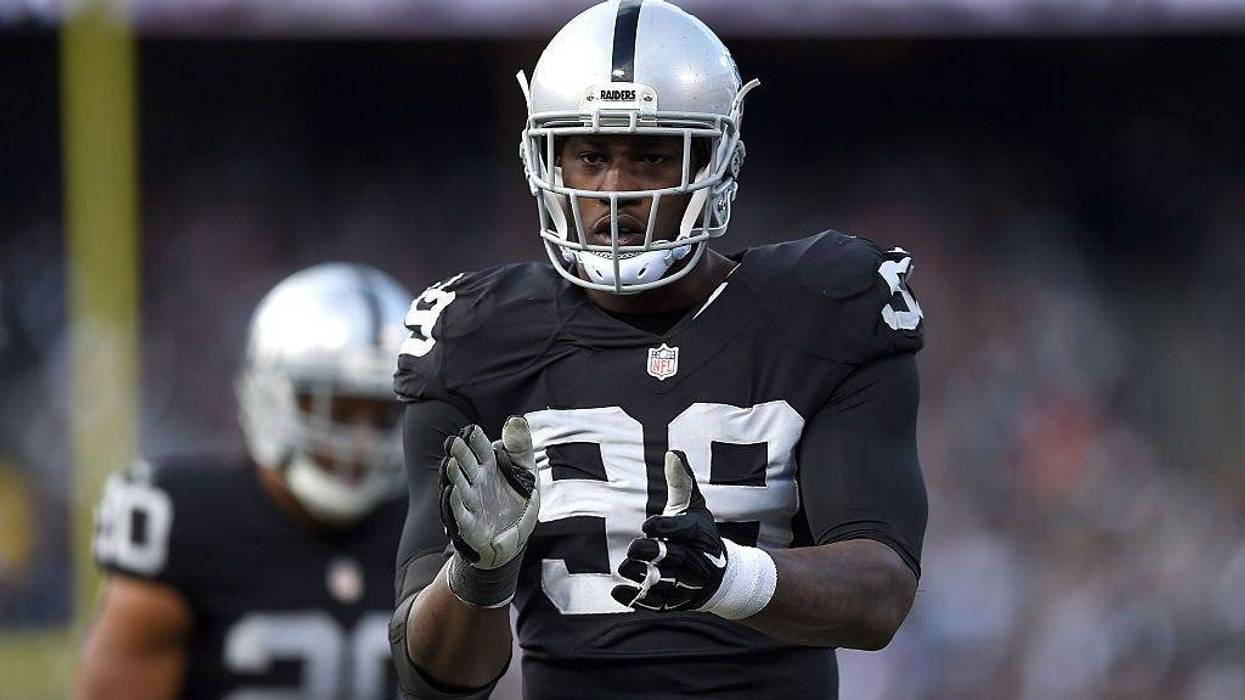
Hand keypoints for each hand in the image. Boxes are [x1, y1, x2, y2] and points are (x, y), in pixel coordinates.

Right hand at [440, 416, 539, 606]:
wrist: (514, 538)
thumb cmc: (517, 500)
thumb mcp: (526, 471)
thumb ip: (520, 446)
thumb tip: (515, 419)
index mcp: (488, 464)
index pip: (479, 447)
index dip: (474, 439)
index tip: (470, 430)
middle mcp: (475, 480)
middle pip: (465, 463)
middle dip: (458, 453)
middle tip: (453, 441)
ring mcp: (470, 501)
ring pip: (457, 485)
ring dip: (452, 475)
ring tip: (449, 462)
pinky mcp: (468, 525)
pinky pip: (458, 513)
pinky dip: (454, 502)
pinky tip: (451, 490)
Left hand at [610, 450, 727, 611]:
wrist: (719, 575)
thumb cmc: (699, 534)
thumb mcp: (693, 506)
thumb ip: (681, 482)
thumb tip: (673, 451)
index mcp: (700, 536)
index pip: (680, 530)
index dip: (661, 527)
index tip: (647, 525)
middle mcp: (695, 562)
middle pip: (669, 557)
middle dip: (648, 551)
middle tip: (635, 547)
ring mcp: (684, 585)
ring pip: (661, 581)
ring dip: (639, 574)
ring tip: (626, 567)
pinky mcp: (674, 602)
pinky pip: (653, 603)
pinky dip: (633, 598)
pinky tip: (616, 590)